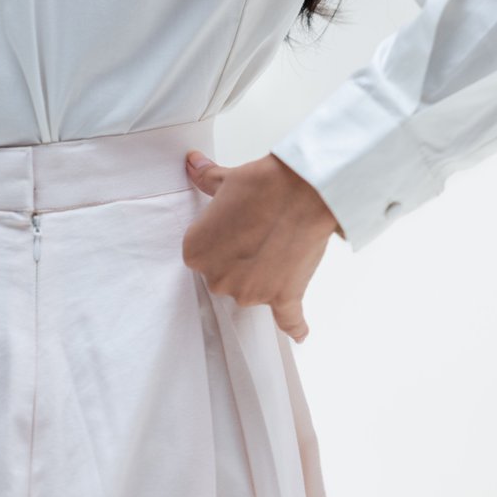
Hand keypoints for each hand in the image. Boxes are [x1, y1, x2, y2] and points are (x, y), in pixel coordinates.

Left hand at [179, 150, 343, 342]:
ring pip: (253, 292)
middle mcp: (218, 279)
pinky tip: (300, 334)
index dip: (220, 240)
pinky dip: (295, 326)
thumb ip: (206, 179)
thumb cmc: (261, 184)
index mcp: (196, 252)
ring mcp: (251, 293)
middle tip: (258, 232)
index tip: (235, 226)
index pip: (201, 255)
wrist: (303, 190)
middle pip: (224, 277)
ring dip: (265, 275)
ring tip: (279, 244)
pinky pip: (288, 320)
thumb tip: (192, 162)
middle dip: (240, 259)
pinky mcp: (282, 298)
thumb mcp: (226, 179)